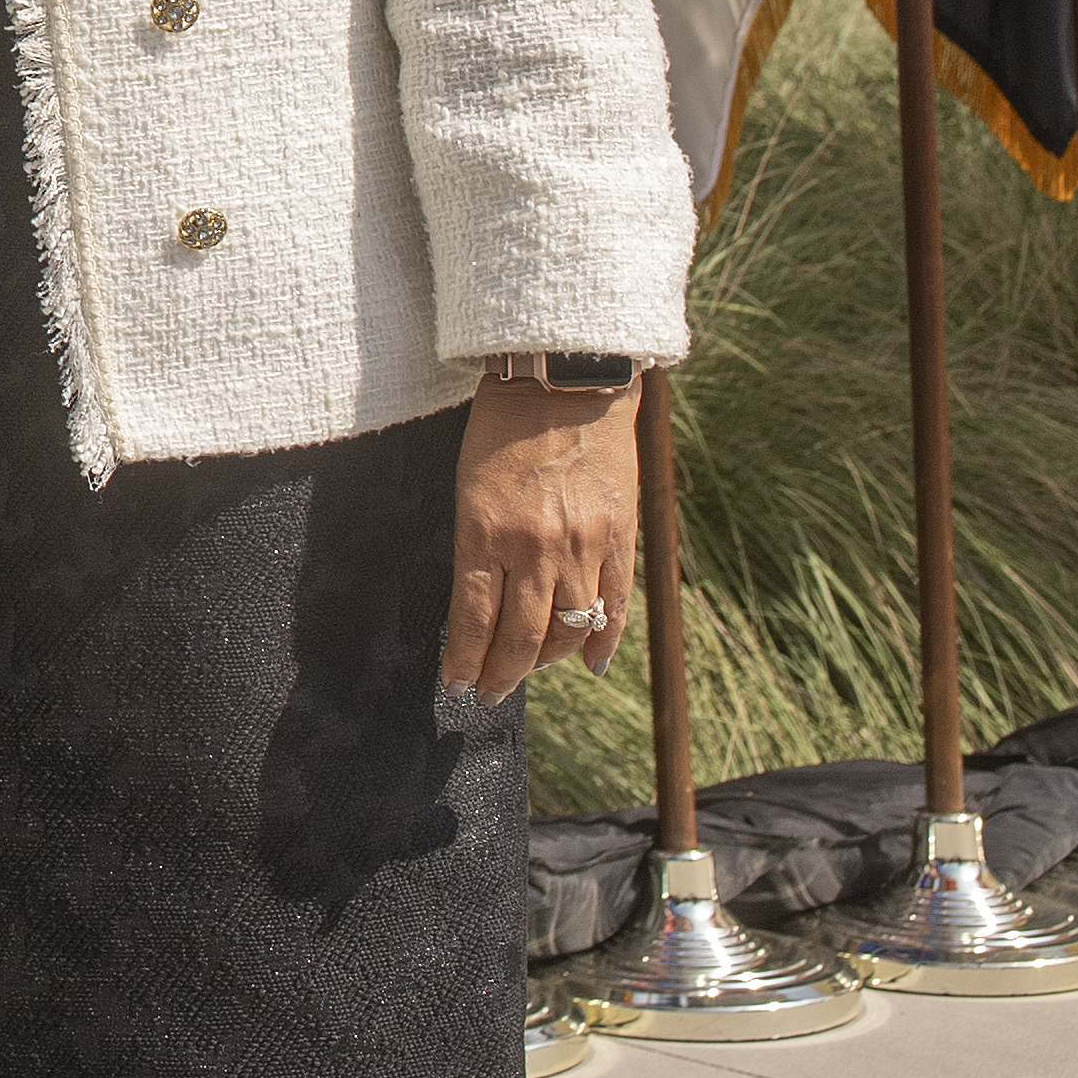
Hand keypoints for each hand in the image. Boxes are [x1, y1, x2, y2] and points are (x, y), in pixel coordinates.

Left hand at [444, 382, 637, 699]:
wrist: (567, 382)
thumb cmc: (503, 428)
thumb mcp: (468, 484)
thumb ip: (476, 545)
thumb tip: (479, 604)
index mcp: (485, 530)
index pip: (473, 619)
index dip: (465, 661)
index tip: (455, 686)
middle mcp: (534, 547)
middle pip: (520, 637)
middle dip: (500, 675)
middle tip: (486, 695)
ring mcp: (583, 546)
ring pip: (567, 630)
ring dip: (544, 662)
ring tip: (527, 673)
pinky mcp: (621, 538)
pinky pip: (615, 607)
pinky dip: (601, 641)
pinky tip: (588, 663)